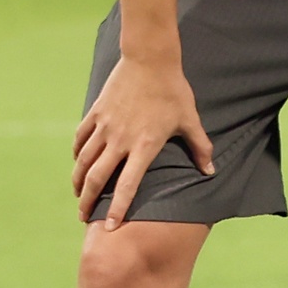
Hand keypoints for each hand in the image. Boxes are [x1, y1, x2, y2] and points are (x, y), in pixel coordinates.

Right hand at [74, 52, 208, 226]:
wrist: (150, 60)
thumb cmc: (173, 91)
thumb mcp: (190, 120)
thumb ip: (200, 147)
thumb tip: (211, 171)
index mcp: (144, 146)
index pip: (128, 185)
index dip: (118, 208)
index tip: (110, 227)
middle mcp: (120, 140)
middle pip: (97, 179)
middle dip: (88, 202)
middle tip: (83, 218)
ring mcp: (105, 127)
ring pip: (83, 161)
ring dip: (78, 182)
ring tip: (79, 196)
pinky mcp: (95, 114)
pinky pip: (80, 140)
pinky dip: (77, 154)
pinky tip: (77, 163)